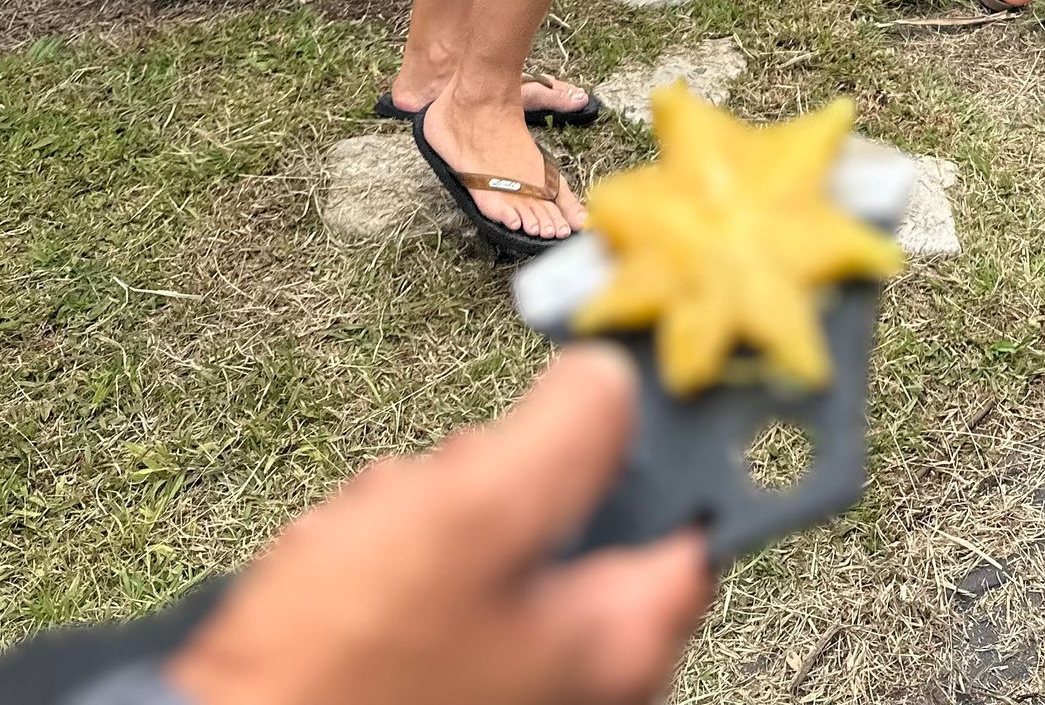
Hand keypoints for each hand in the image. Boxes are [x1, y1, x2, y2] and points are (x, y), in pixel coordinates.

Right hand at [170, 346, 711, 704]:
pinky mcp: (443, 683)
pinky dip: (399, 561)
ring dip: (437, 514)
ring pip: (502, 541)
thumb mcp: (471, 510)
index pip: (698, 517)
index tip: (622, 371)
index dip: (666, 434)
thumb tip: (618, 378)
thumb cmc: (345, 667)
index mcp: (622, 646)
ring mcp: (512, 684)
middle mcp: (585, 680)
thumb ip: (567, 433)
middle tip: (446, 485)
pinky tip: (347, 574)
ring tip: (374, 543)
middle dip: (506, 476)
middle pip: (586, 517)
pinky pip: (445, 586)